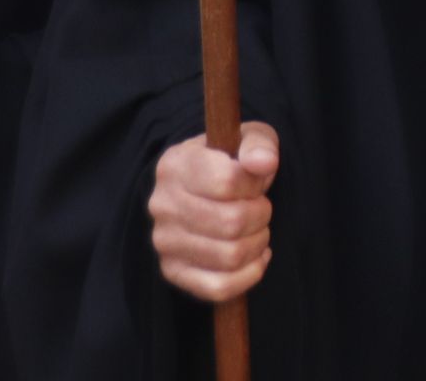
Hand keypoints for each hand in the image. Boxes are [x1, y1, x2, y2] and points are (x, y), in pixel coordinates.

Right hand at [150, 122, 277, 301]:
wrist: (210, 190)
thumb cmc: (232, 162)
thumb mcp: (248, 139)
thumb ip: (259, 144)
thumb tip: (264, 162)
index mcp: (175, 164)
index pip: (226, 181)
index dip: (254, 185)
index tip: (257, 182)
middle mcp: (162, 204)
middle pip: (231, 223)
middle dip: (261, 216)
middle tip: (262, 208)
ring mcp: (164, 241)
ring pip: (229, 256)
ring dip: (258, 244)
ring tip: (258, 230)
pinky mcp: (173, 271)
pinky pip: (219, 287)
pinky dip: (249, 274)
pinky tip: (256, 257)